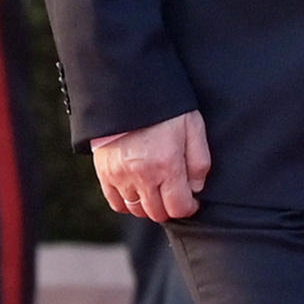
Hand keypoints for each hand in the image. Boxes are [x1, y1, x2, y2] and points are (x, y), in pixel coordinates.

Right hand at [95, 110, 209, 222]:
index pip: (178, 208)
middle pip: (157, 213)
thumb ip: (199, 162)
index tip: (192, 200)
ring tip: (157, 189)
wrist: (126, 90)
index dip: (189, 207)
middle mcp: (142, 175)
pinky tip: (138, 189)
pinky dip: (128, 202)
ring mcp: (120, 175)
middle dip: (170, 207)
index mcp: (167, 165)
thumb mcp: (193, 128)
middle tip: (175, 193)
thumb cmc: (164, 107)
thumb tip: (196, 189)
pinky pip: (116, 203)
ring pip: (136, 210)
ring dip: (149, 205)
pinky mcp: (104, 172)